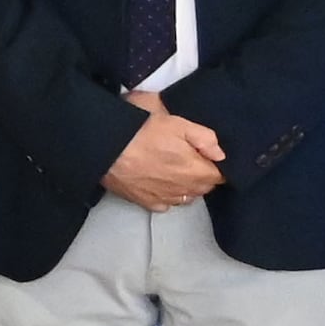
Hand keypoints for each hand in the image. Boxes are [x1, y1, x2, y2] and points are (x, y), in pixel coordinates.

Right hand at [103, 92, 227, 212]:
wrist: (103, 145)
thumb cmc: (140, 130)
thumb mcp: (177, 122)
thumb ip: (205, 138)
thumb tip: (219, 154)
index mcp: (195, 170)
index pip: (220, 176)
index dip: (215, 164)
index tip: (204, 154)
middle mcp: (183, 189)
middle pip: (204, 188)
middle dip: (201, 175)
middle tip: (187, 156)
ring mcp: (164, 198)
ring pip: (185, 196)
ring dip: (185, 186)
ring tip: (171, 168)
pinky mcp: (145, 202)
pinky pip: (165, 203)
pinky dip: (166, 195)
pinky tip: (157, 180)